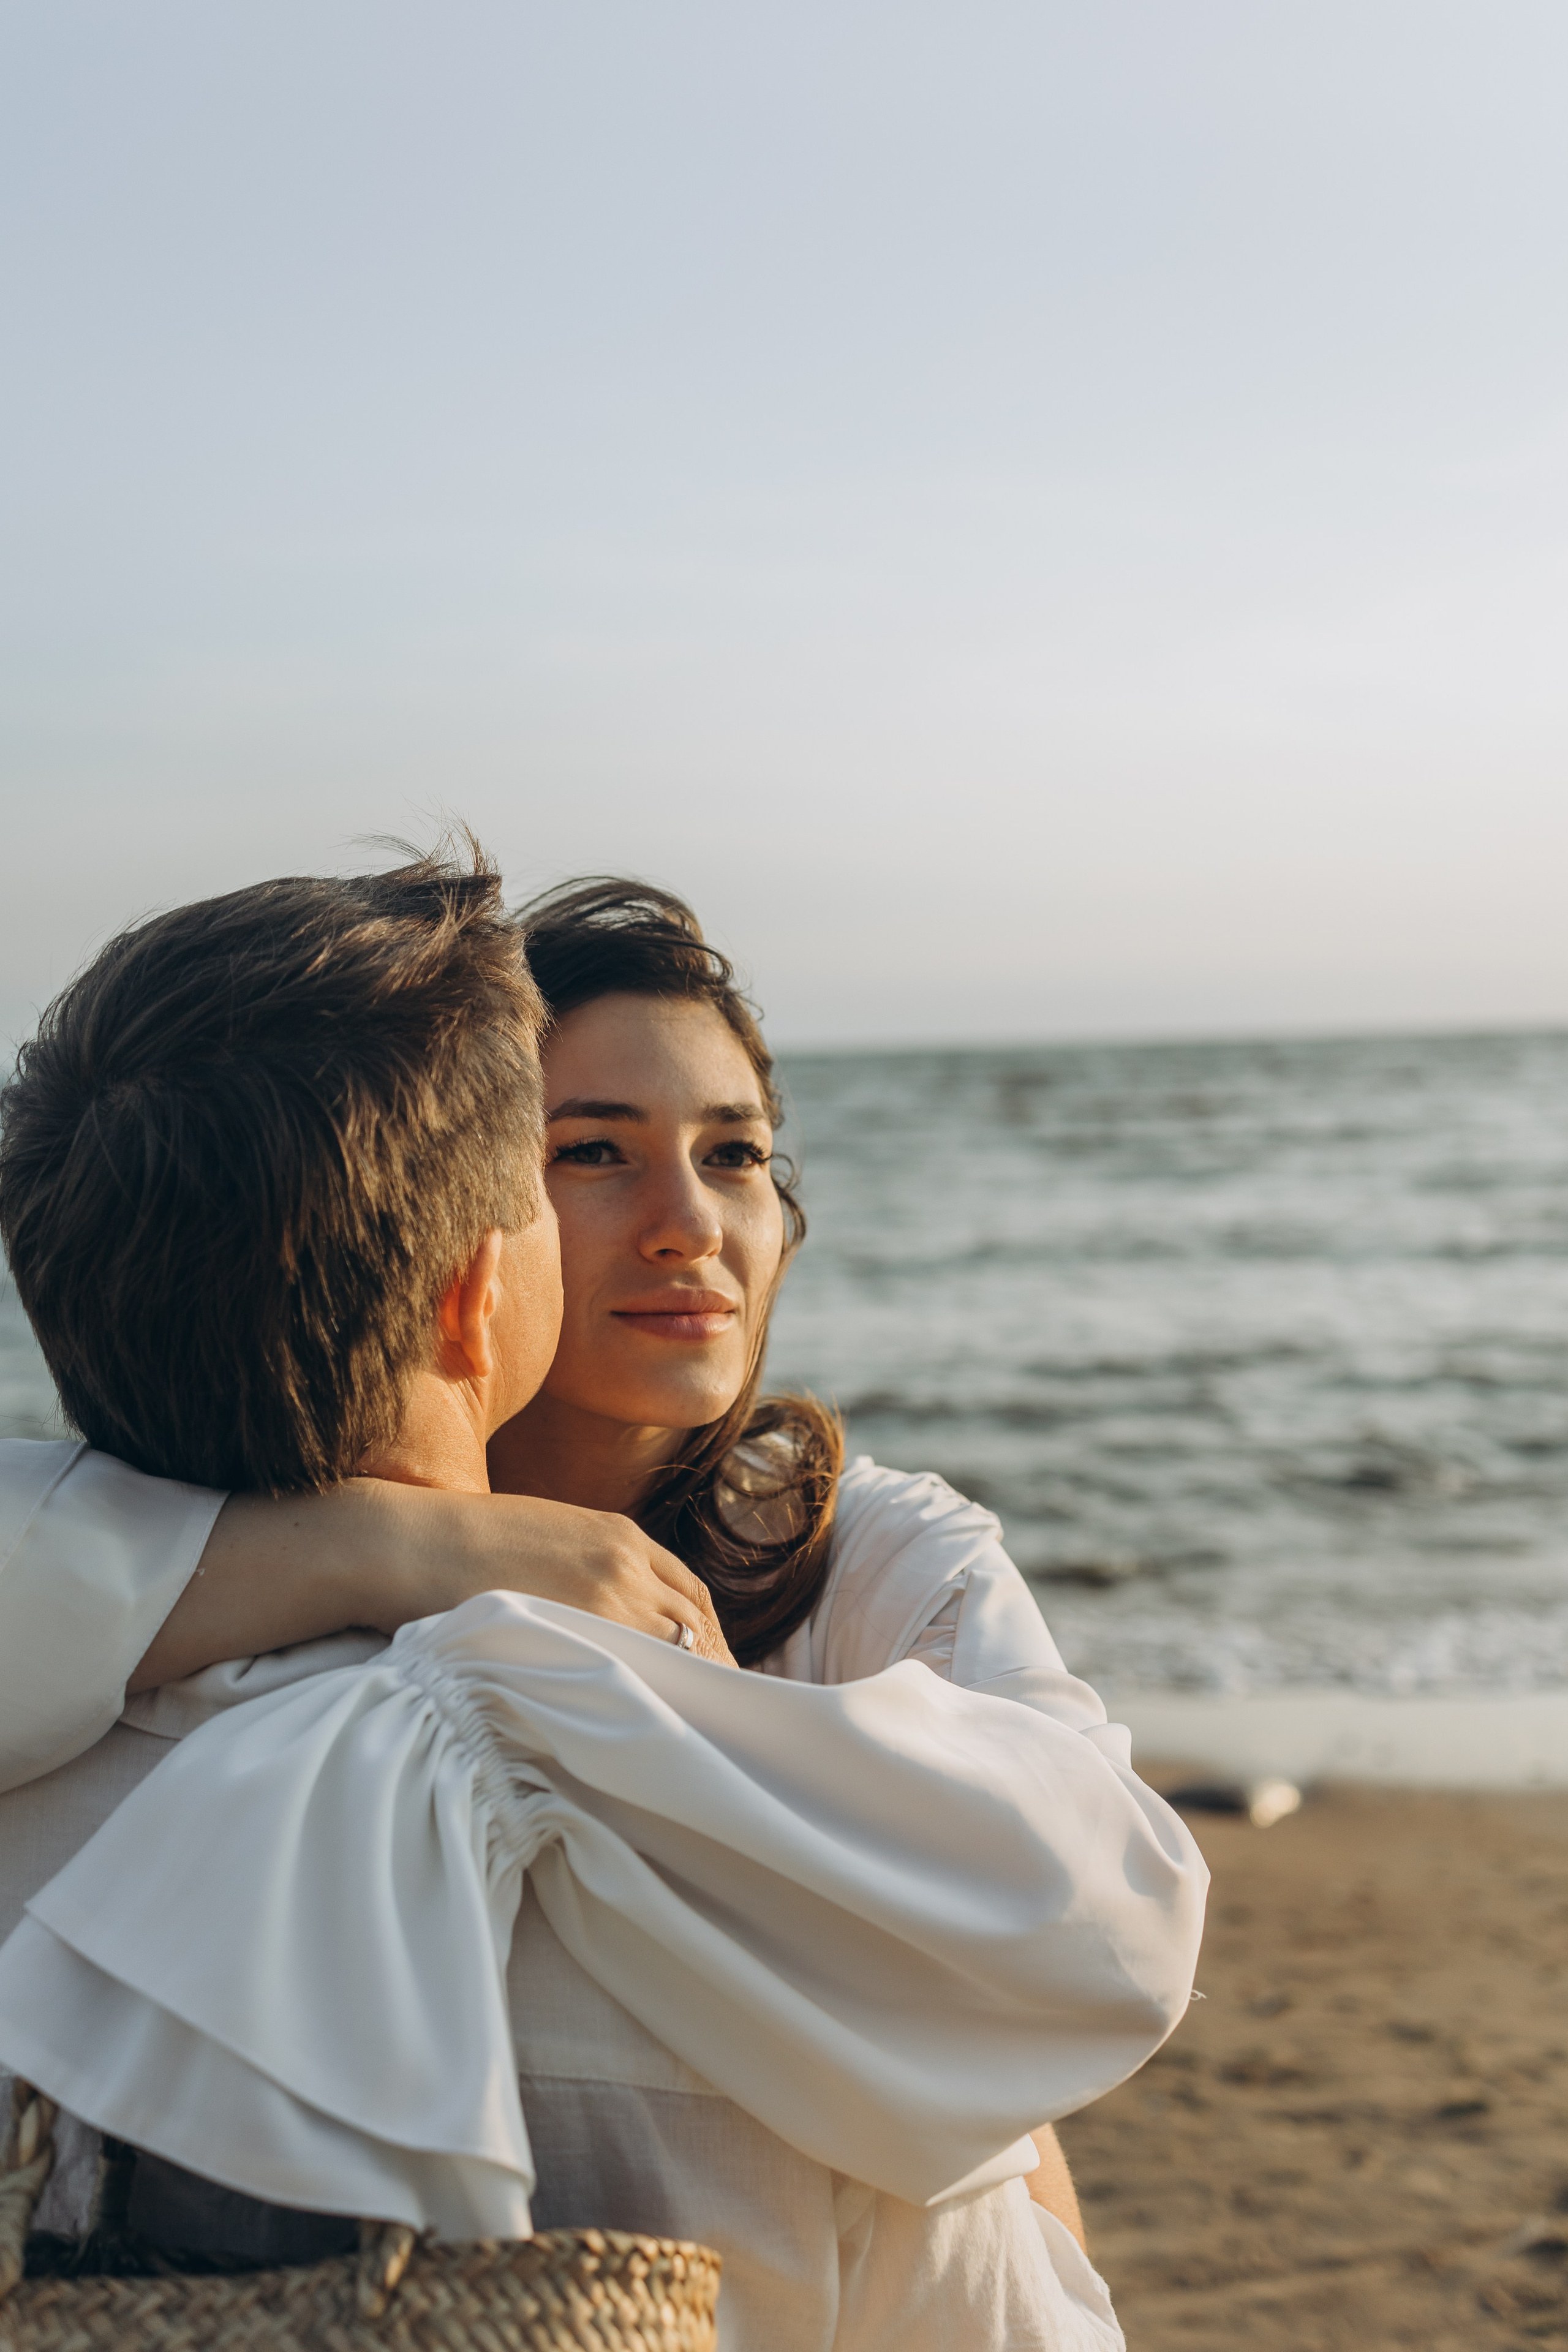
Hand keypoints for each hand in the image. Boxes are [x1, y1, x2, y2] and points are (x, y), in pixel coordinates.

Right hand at [129, 1479, 735, 1695]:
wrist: (410, 1545)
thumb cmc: (464, 1545)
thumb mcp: (548, 1538)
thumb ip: (593, 1571)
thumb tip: (618, 1627)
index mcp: (622, 1536)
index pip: (693, 1597)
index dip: (709, 1640)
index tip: (712, 1677)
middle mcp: (626, 1564)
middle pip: (695, 1628)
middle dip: (709, 1672)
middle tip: (714, 1719)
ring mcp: (605, 1597)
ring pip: (672, 1654)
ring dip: (683, 1693)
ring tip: (688, 1737)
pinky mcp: (573, 1630)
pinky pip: (633, 1675)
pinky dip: (649, 1702)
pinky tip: (648, 1732)